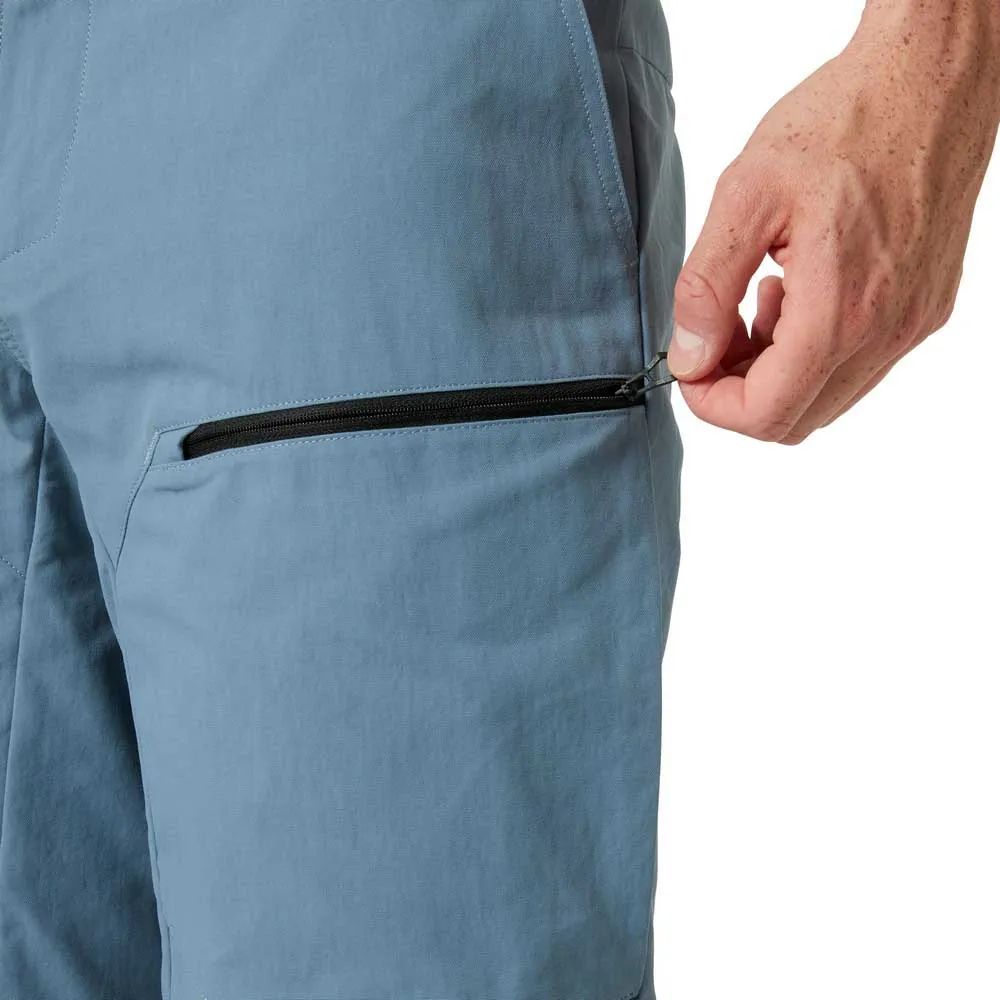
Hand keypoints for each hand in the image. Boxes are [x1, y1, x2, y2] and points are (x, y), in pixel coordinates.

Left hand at [666, 5, 999, 443]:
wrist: (929, 80)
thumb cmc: (844, 122)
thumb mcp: (746, 195)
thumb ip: (707, 287)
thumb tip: (688, 357)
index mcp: (841, 311)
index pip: (767, 413)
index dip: (712, 404)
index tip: (688, 366)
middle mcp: (886, 332)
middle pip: (795, 419)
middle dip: (739, 390)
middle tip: (715, 333)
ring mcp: (911, 325)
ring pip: (826, 398)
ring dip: (775, 371)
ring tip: (757, 301)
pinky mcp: (923, 309)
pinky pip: (858, 366)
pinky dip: (813, 350)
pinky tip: (795, 291)